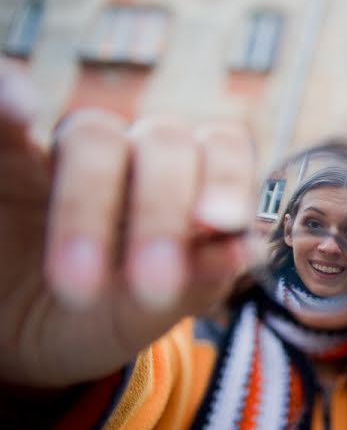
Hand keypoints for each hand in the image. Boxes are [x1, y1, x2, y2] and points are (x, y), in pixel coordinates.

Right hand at [0, 63, 255, 387]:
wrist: (9, 337)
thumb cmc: (91, 319)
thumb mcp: (138, 316)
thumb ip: (191, 285)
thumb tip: (240, 251)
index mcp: (183, 184)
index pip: (221, 149)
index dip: (227, 178)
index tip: (218, 224)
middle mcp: (130, 154)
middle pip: (164, 143)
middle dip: (162, 213)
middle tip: (153, 285)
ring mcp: (60, 150)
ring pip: (91, 136)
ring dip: (89, 202)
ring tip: (77, 280)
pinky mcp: (0, 150)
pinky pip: (3, 104)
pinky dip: (8, 93)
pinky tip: (17, 105)